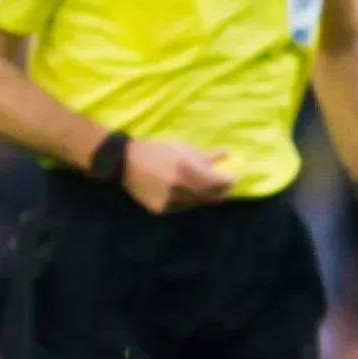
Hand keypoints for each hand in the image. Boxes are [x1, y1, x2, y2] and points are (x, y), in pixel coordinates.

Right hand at [119, 140, 234, 213]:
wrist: (124, 163)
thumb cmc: (156, 151)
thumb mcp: (182, 148)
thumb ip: (205, 156)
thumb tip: (227, 155)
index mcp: (187, 169)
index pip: (220, 183)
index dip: (230, 180)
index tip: (233, 176)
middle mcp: (180, 188)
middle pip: (213, 197)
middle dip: (221, 190)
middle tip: (222, 184)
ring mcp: (170, 201)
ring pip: (198, 203)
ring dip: (203, 195)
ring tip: (198, 185)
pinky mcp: (161, 210)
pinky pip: (183, 207)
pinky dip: (187, 199)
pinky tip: (181, 190)